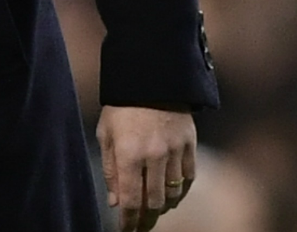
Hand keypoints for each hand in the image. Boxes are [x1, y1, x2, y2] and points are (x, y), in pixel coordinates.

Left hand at [97, 103, 195, 230]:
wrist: (150, 79)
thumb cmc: (121, 107)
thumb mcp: (106, 135)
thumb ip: (111, 170)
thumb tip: (115, 202)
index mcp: (129, 154)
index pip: (130, 199)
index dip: (128, 221)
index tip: (126, 230)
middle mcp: (154, 156)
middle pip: (154, 201)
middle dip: (146, 218)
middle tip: (140, 225)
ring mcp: (175, 151)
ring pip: (173, 193)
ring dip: (163, 204)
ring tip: (154, 208)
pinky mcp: (190, 145)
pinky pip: (189, 177)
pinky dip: (180, 189)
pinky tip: (172, 192)